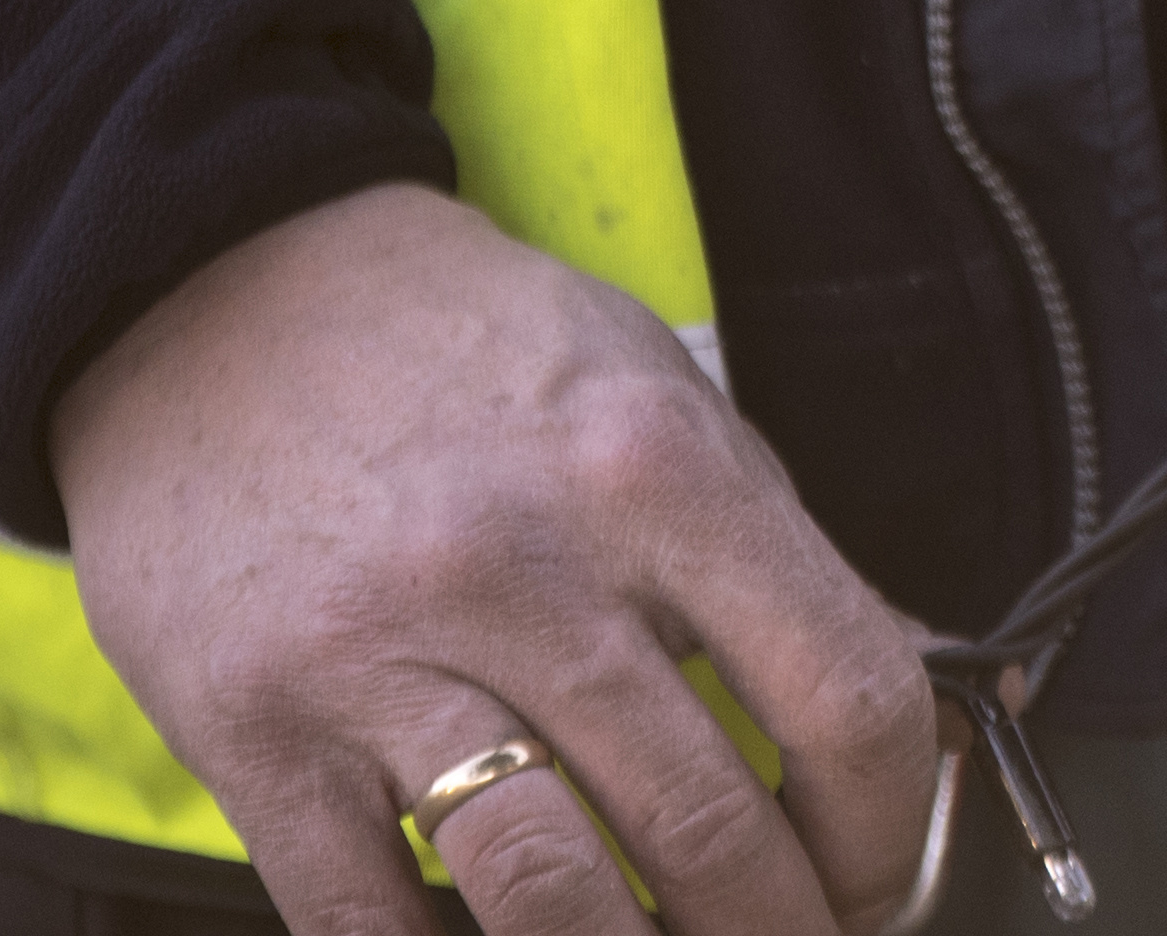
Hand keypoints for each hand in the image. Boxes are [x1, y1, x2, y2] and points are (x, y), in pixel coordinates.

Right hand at [48, 183, 949, 935]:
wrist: (214, 294)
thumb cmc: (469, 361)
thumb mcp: (665, 408)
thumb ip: (789, 562)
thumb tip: (952, 693)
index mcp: (659, 474)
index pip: (844, 693)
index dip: (891, 825)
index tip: (886, 875)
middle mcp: (528, 563)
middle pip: (706, 822)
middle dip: (777, 927)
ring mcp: (383, 653)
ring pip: (547, 892)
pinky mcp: (255, 728)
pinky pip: (362, 919)